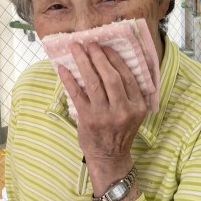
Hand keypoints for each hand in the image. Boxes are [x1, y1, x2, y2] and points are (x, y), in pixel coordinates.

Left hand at [57, 42, 147, 186]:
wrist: (109, 157)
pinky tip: (63, 68)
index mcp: (137, 106)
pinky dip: (69, 79)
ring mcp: (104, 115)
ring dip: (84, 62)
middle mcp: (123, 110)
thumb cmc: (120, 131)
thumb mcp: (134, 113)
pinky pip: (77, 94)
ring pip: (93, 82)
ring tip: (76, 48)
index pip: (127, 77)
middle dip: (99, 57)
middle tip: (91, 43)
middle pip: (111, 77)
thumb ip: (129, 93)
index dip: (116, 60)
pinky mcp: (88, 119)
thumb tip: (111, 64)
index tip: (106, 48)